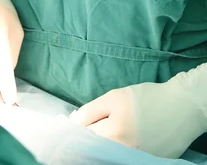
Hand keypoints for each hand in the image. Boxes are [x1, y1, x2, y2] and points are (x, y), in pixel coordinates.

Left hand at [71, 66, 206, 158]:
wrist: (181, 107)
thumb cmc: (146, 98)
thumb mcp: (115, 97)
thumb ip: (91, 110)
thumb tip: (72, 122)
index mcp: (114, 134)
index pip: (84, 137)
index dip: (76, 129)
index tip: (72, 125)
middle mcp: (123, 151)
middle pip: (96, 148)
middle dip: (89, 138)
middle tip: (90, 128)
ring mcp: (136, 159)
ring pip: (108, 154)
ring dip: (103, 144)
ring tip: (109, 131)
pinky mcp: (148, 163)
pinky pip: (124, 158)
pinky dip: (117, 151)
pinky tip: (121, 140)